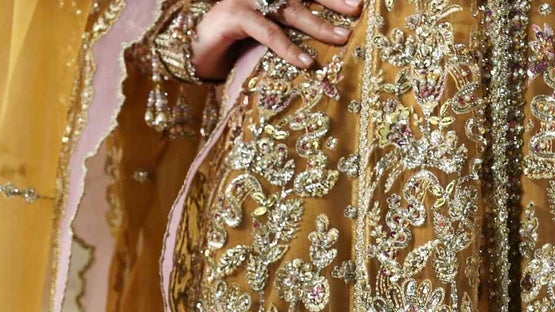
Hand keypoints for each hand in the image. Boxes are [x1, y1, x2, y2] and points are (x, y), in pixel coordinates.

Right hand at [191, 0, 361, 76]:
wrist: (197, 48)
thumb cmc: (238, 44)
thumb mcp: (270, 33)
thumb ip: (293, 29)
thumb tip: (333, 38)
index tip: (357, 1)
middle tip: (356, 10)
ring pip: (290, 9)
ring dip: (318, 24)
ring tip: (341, 38)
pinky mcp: (235, 15)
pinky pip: (267, 32)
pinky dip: (287, 47)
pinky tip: (305, 62)